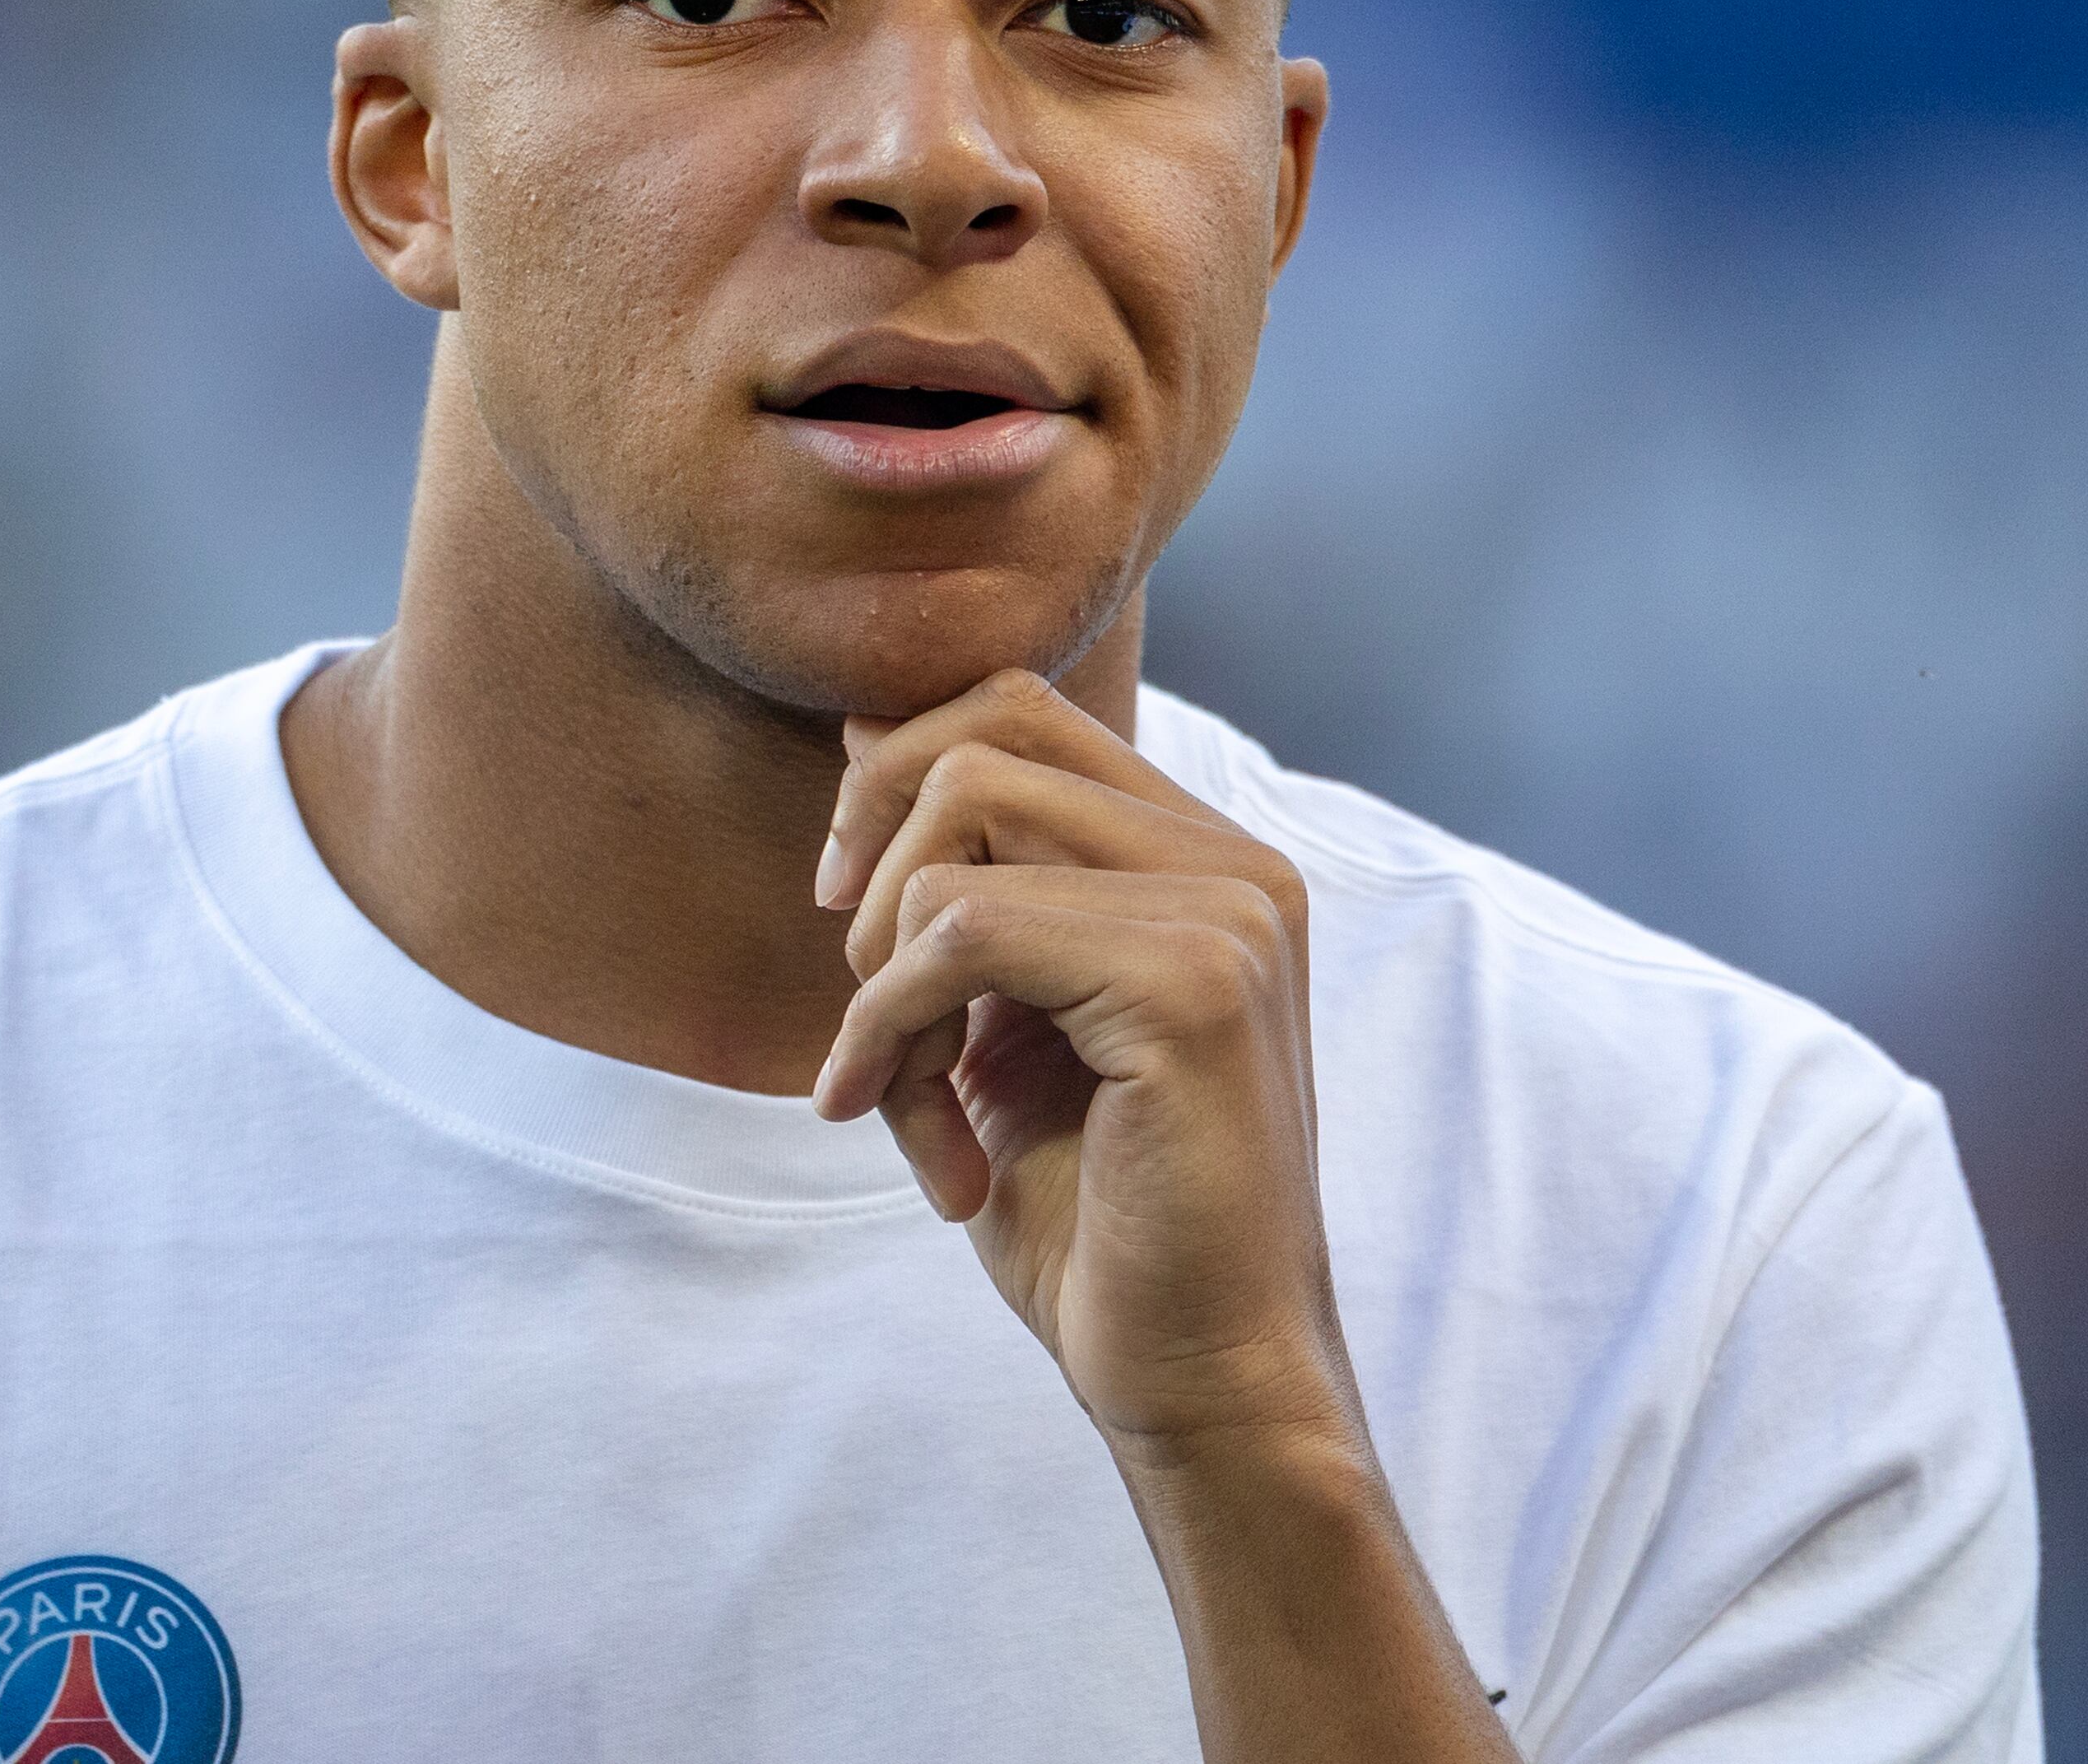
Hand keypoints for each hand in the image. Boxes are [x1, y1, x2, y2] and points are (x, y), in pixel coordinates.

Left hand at [808, 669, 1351, 1455]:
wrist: (1204, 1379)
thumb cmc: (1105, 1224)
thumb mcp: (1008, 1025)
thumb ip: (966, 889)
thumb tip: (863, 735)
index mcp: (1208, 863)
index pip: (1022, 708)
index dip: (896, 781)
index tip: (849, 918)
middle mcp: (1238, 864)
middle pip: (982, 737)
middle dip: (875, 866)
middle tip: (866, 1016)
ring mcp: (1229, 913)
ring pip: (960, 823)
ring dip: (882, 976)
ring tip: (905, 1101)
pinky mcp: (1191, 984)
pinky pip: (959, 932)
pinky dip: (889, 1030)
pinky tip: (919, 1145)